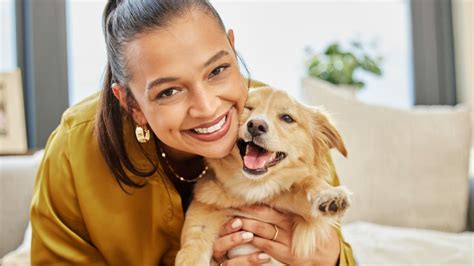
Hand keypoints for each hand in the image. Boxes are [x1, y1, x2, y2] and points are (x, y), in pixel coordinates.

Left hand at [212, 205, 340, 265]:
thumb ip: (294, 206)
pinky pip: (265, 246)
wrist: (328, 255)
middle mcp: (289, 225)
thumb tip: (284, 187)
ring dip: (244, 224)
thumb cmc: (316, 234)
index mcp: (293, 214)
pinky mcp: (285, 254)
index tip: (240, 197)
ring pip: (261, 230)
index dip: (255, 202)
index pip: (271, 205)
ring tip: (230, 219)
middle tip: (230, 205)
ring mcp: (287, 240)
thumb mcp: (307, 217)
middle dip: (245, 210)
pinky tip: (241, 237)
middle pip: (263, 215)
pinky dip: (252, 240)